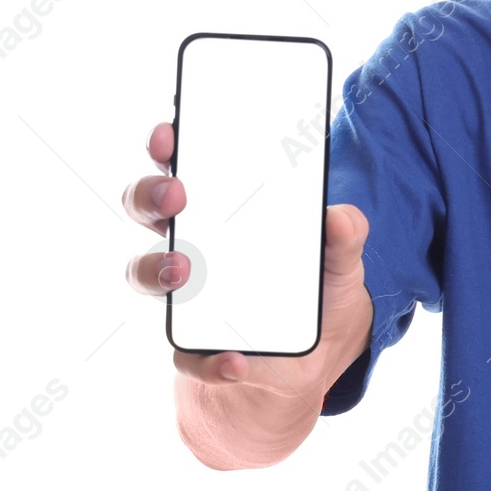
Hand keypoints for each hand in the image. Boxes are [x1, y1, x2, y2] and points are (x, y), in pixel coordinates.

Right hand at [123, 120, 373, 422]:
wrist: (315, 355)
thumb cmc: (315, 289)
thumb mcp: (342, 259)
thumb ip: (346, 235)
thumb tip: (340, 216)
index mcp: (221, 213)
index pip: (183, 168)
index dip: (168, 146)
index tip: (172, 130)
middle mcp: (191, 247)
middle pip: (147, 209)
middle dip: (151, 195)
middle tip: (178, 194)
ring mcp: (185, 297)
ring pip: (144, 275)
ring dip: (155, 269)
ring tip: (182, 270)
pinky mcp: (195, 348)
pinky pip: (187, 355)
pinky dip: (210, 360)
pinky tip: (237, 360)